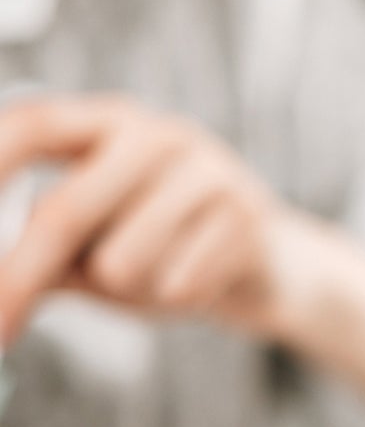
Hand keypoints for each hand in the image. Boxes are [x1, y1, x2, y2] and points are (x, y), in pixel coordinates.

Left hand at [0, 94, 283, 343]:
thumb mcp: (97, 247)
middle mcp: (156, 135)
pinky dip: (177, 301)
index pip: (31, 127)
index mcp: (109, 125)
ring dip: (129, 292)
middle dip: (23, 277)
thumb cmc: (172, 253)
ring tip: (158, 281)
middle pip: (64, 209)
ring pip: (123, 260)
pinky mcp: (245, 218)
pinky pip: (178, 284)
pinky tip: (201, 283)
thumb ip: (44, 254)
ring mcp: (207, 172)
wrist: (277, 270)